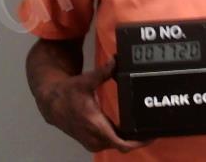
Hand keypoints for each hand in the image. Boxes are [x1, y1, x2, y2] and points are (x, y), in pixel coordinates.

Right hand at [34, 59, 151, 152]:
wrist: (51, 103)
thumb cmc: (68, 92)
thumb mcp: (85, 80)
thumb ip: (103, 72)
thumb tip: (116, 60)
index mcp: (95, 124)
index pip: (121, 143)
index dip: (138, 142)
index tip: (151, 135)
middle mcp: (95, 138)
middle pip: (123, 145)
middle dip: (139, 139)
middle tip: (154, 127)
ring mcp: (93, 142)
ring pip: (118, 146)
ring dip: (131, 140)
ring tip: (145, 128)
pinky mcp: (92, 142)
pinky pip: (112, 144)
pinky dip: (122, 139)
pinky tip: (132, 131)